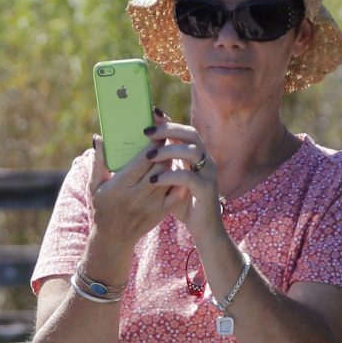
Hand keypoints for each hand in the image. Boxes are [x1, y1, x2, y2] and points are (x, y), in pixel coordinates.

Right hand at [85, 122, 192, 260]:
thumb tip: (99, 138)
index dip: (154, 143)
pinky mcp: (162, 212)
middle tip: (167, 137)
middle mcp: (138, 194)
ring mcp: (152, 204)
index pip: (143, 159)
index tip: (156, 132)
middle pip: (160, 165)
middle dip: (165, 149)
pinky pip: (177, 192)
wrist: (114, 239)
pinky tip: (177, 170)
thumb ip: (97, 162)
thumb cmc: (102, 208)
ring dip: (173, 162)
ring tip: (171, 151)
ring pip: (170, 175)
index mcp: (121, 185)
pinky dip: (179, 179)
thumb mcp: (94, 186)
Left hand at [143, 117, 225, 243]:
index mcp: (196, 156)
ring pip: (192, 151)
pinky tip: (154, 179)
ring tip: (149, 155)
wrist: (204, 229)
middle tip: (146, 132)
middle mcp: (204, 160)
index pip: (183, 131)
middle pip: (190, 134)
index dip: (168, 121)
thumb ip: (158, 166)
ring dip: (169, 150)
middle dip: (168, 130)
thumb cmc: (183, 203)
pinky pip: (189, 177)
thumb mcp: (169, 181)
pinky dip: (171, 175)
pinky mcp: (207, 190)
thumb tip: (134, 152)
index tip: (150, 113)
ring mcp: (208, 174)